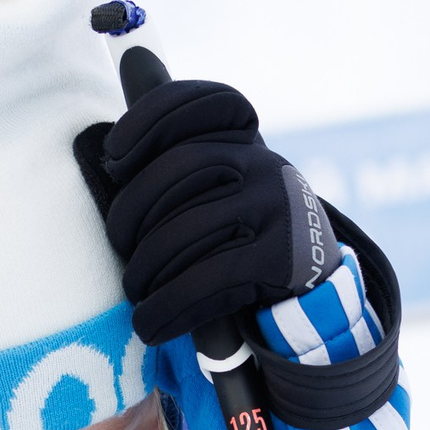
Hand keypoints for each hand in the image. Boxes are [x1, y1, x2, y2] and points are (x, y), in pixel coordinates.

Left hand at [85, 78, 338, 344]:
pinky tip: (149, 326)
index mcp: (248, 143)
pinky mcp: (280, 257)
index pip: (205, 103)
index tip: (114, 156)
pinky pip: (205, 279)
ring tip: (134, 293)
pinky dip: (167, 307)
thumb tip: (127, 102)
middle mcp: (266, 165)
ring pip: (184, 230)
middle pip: (177, 167)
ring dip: (145, 271)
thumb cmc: (246, 239)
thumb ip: (185, 157)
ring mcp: (277, 208)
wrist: (315, 294)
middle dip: (131, 210)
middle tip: (119, 244)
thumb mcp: (228, 190)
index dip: (151, 118)